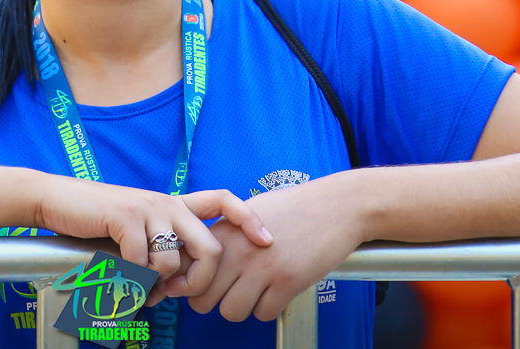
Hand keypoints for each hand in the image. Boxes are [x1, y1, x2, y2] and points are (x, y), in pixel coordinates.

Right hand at [33, 174, 273, 303]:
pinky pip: (142, 263)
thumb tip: (173, 290)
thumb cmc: (98, 222)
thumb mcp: (136, 236)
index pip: (223, 200)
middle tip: (182, 294)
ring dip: (156, 284)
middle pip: (211, 247)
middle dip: (202, 281)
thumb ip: (159, 256)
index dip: (249, 219)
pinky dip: (131, 279)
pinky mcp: (126, 217)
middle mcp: (167, 203)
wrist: (58, 201)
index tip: (266, 240)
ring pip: (174, 262)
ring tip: (137, 282)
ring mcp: (148, 208)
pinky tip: (117, 272)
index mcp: (174, 205)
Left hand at [183, 174, 366, 322]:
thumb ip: (222, 237)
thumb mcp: (247, 213)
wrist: (334, 206)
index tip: (203, 285)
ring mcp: (262, 267)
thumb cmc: (291, 209)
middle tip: (231, 291)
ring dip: (242, 307)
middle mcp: (237, 250)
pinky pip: (263, 314)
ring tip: (256, 290)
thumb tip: (197, 263)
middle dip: (214, 301)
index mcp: (223, 231)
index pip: (185, 270)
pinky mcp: (287, 281)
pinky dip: (269, 308)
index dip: (191, 284)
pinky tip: (277, 290)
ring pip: (230, 312)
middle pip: (202, 300)